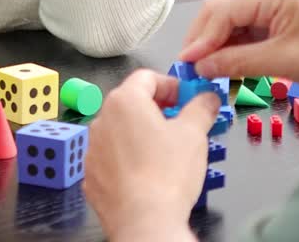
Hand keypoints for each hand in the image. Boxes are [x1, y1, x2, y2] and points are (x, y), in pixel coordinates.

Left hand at [84, 70, 216, 241]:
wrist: (144, 220)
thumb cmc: (168, 172)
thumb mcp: (194, 134)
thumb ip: (201, 108)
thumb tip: (208, 97)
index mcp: (124, 101)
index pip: (147, 77)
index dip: (171, 85)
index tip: (187, 99)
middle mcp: (101, 119)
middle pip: (131, 104)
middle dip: (157, 110)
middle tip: (181, 125)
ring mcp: (92, 149)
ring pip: (119, 132)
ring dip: (140, 135)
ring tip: (165, 153)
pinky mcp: (91, 175)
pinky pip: (111, 158)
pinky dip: (127, 159)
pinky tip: (146, 174)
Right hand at [179, 0, 298, 89]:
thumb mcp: (284, 62)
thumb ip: (237, 62)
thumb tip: (202, 66)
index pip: (223, 10)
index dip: (201, 38)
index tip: (187, 63)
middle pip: (222, 13)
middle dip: (205, 41)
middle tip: (192, 69)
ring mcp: (275, 4)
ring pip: (232, 24)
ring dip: (218, 48)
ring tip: (206, 72)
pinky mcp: (279, 19)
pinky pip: (246, 32)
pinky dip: (234, 50)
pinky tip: (225, 66)